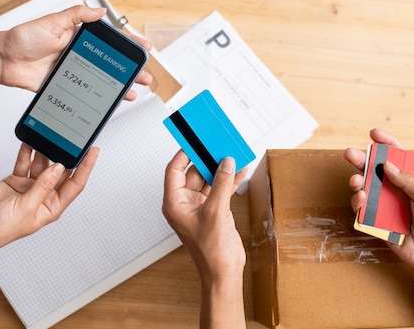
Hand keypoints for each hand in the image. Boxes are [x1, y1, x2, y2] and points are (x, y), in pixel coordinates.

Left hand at [0, 5, 152, 98]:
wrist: (3, 59)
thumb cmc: (23, 38)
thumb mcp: (52, 22)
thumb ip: (77, 16)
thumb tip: (100, 12)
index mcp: (78, 37)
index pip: (109, 41)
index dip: (127, 44)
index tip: (143, 48)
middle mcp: (78, 55)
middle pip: (110, 64)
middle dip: (130, 70)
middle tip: (145, 75)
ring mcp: (73, 71)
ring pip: (101, 80)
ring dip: (119, 86)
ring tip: (133, 90)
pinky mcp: (64, 85)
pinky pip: (86, 92)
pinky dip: (99, 98)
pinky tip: (109, 101)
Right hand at [0, 143, 98, 252]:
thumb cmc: (0, 230)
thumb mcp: (26, 208)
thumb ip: (43, 186)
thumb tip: (59, 168)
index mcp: (52, 207)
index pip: (75, 184)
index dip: (86, 167)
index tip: (93, 151)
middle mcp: (44, 196)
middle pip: (61, 172)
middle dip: (66, 156)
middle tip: (71, 139)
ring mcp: (30, 187)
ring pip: (43, 164)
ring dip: (46, 151)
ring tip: (50, 137)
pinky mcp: (16, 180)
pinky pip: (26, 162)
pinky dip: (28, 152)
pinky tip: (31, 142)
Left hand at [163, 150, 247, 280]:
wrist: (224, 272)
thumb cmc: (210, 252)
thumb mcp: (216, 212)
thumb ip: (222, 185)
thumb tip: (226, 164)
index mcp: (175, 203)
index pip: (173, 170)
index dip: (183, 154)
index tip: (193, 141)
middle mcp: (185, 203)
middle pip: (193, 172)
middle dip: (207, 160)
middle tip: (218, 146)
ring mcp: (200, 206)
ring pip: (209, 180)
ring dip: (221, 169)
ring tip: (232, 155)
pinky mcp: (214, 210)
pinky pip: (220, 189)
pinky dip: (229, 181)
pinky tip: (240, 171)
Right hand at [343, 128, 413, 271]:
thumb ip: (407, 180)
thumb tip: (386, 165)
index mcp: (412, 180)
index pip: (397, 157)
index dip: (386, 144)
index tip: (374, 134)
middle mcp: (395, 190)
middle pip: (375, 170)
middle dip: (361, 160)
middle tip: (350, 154)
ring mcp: (385, 205)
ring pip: (365, 188)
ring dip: (357, 182)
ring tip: (356, 182)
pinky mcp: (376, 222)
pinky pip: (362, 209)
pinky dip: (358, 203)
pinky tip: (361, 200)